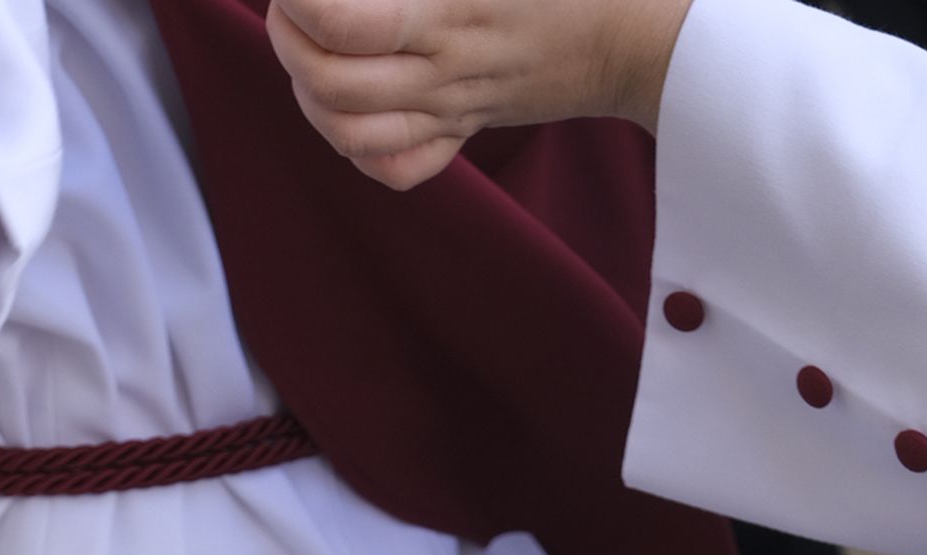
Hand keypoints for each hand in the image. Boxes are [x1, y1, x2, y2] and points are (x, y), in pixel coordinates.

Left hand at [265, 0, 692, 187]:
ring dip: (310, 98)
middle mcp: (444, 69)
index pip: (344, 22)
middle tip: (290, 6)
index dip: (302, 0)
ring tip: (307, 53)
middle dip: (290, 42)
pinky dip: (357, 148)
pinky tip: (352, 106)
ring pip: (349, 134)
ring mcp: (452, 108)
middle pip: (331, 85)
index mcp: (450, 10)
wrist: (637, 27)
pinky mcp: (463, 128)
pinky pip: (396, 167)